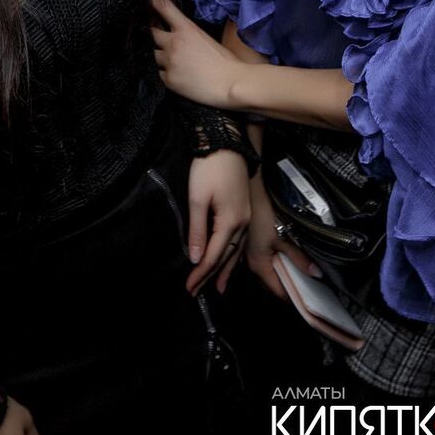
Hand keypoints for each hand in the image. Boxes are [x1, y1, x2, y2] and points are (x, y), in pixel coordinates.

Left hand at [150, 0, 243, 107]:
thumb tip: (184, 33)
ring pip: (153, 56)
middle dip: (153, 34)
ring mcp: (169, 61)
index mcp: (186, 29)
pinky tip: (177, 76)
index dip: (153, 1)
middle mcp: (174, 43)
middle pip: (151, 33)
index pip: (165, 9)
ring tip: (173, 62)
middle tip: (156, 37)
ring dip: (160, 57)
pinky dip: (165, 74)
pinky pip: (159, 74)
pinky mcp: (168, 79)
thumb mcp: (209, 38)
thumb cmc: (227, 62)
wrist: (231, 84)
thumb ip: (191, 33)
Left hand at [187, 150, 250, 295]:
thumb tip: (195, 258)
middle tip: (196, 292)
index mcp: (231, 222)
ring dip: (223, 269)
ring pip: (235, 250)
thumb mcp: (198, 198)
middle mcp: (242, 224)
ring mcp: (246, 217)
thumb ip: (197, 230)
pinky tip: (229, 259)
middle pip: (225, 257)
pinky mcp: (245, 210)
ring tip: (216, 287)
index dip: (200, 274)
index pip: (213, 255)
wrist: (228, 143)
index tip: (188, 288)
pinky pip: (239, 240)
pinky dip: (232, 255)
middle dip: (210, 275)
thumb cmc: (209, 168)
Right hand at [245, 175, 321, 300]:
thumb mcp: (283, 236)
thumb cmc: (264, 214)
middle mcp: (252, 264)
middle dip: (288, 287)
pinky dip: (277, 264)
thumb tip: (316, 274)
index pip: (277, 291)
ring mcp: (250, 254)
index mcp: (259, 265)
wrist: (249, 191)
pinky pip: (265, 262)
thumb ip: (298, 257)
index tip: (310, 298)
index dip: (293, 297)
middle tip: (309, 286)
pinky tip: (288, 259)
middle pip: (271, 284)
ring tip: (301, 274)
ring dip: (282, 274)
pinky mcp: (251, 245)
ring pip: (268, 272)